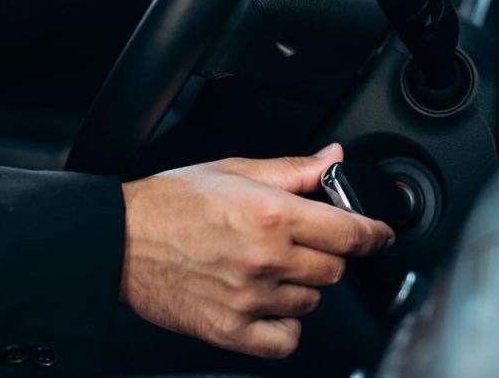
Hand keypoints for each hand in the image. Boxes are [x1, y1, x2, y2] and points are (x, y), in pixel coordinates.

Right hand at [119, 143, 394, 357]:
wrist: (119, 240)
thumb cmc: (170, 204)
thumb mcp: (235, 171)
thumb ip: (293, 169)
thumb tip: (332, 158)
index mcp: (271, 214)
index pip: (350, 232)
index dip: (373, 233)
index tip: (378, 235)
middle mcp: (265, 258)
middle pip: (335, 269)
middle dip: (327, 253)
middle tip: (300, 242)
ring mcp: (249, 298)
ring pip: (312, 302)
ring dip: (303, 286)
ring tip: (270, 268)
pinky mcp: (231, 330)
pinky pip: (285, 340)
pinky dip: (285, 325)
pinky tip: (268, 304)